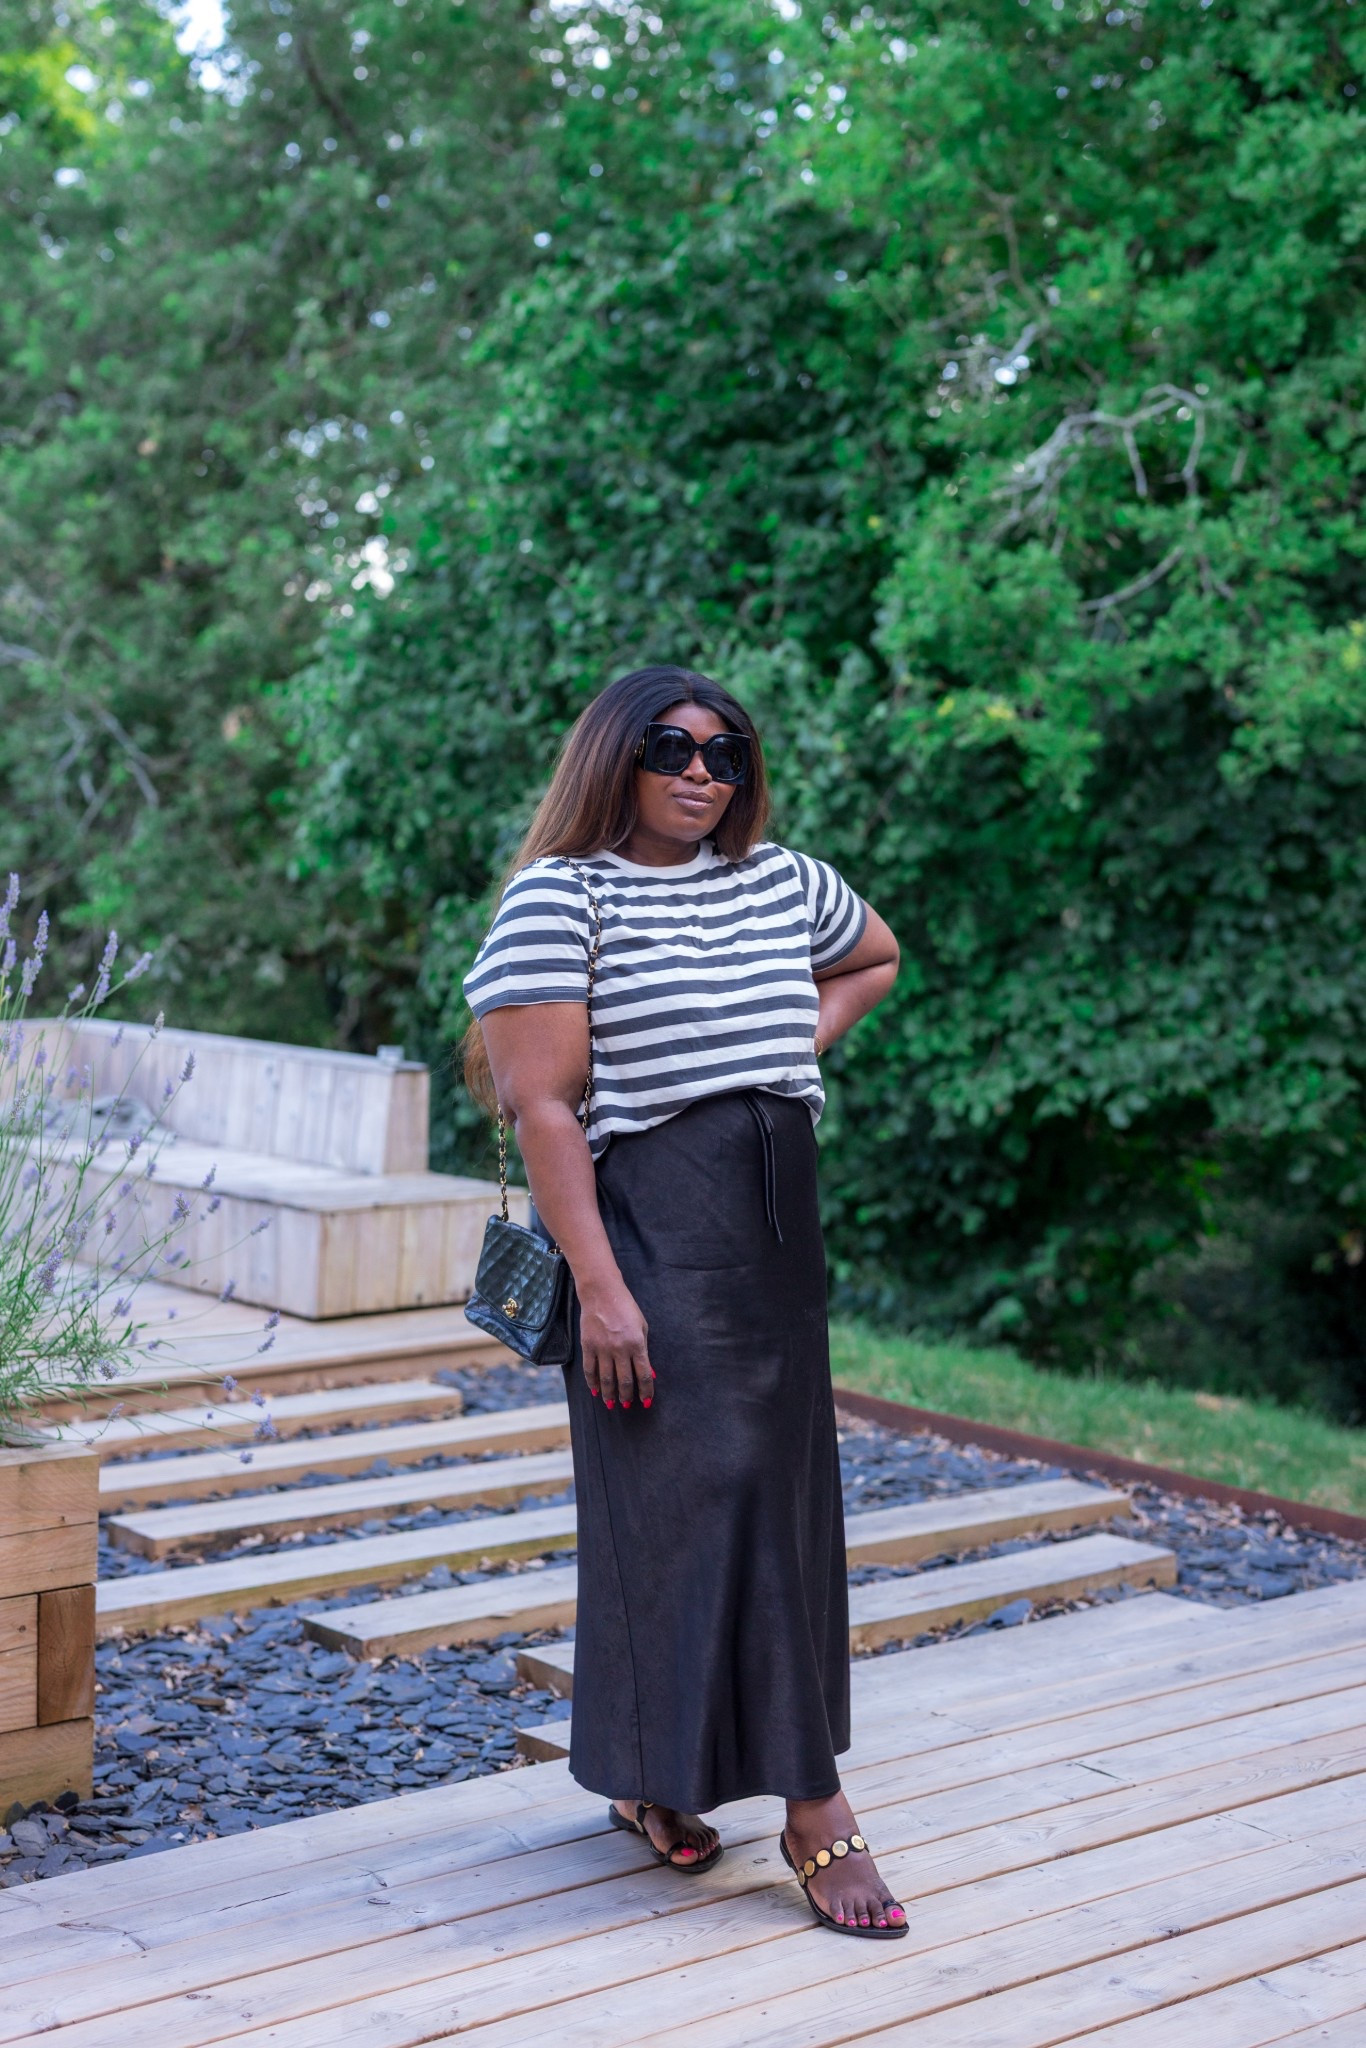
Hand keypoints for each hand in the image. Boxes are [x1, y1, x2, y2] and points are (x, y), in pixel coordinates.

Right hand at [578, 1276, 654, 1411]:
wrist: (602, 1293)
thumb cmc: (626, 1308)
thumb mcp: (642, 1326)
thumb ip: (644, 1350)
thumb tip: (648, 1372)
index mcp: (637, 1344)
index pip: (644, 1374)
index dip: (646, 1391)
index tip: (646, 1401)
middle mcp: (620, 1349)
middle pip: (624, 1380)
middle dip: (626, 1396)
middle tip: (626, 1405)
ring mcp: (602, 1348)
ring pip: (606, 1379)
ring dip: (609, 1394)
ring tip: (611, 1403)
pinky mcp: (588, 1346)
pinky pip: (590, 1369)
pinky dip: (592, 1382)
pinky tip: (595, 1390)